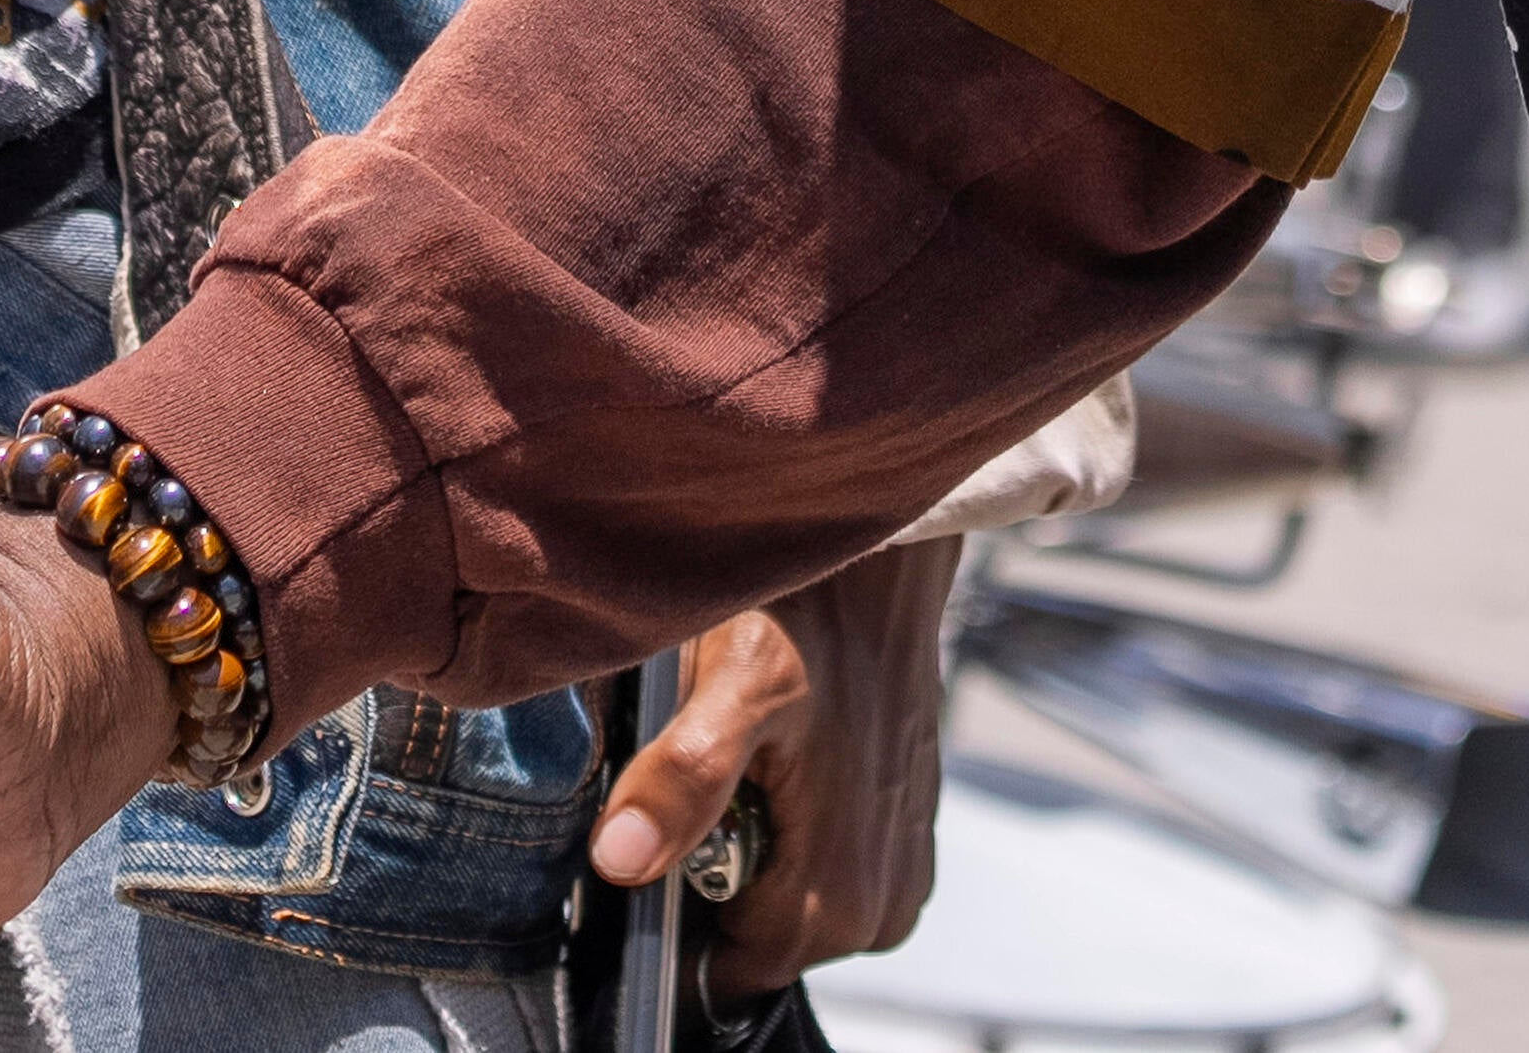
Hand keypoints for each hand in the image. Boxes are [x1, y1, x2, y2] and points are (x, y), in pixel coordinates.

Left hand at [591, 539, 958, 988]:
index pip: (729, 977)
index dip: (682, 921)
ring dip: (758, 855)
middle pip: (761, 944)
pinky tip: (782, 764)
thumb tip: (622, 861)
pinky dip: (795, 833)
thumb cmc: (810, 607)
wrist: (884, 551)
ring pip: (793, 910)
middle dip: (720, 883)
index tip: (672, 843)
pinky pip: (830, 874)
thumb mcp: (727, 682)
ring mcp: (903, 866)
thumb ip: (680, 780)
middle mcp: (885, 899)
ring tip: (749, 767)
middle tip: (711, 786)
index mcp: (840, 891)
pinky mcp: (906, 833)